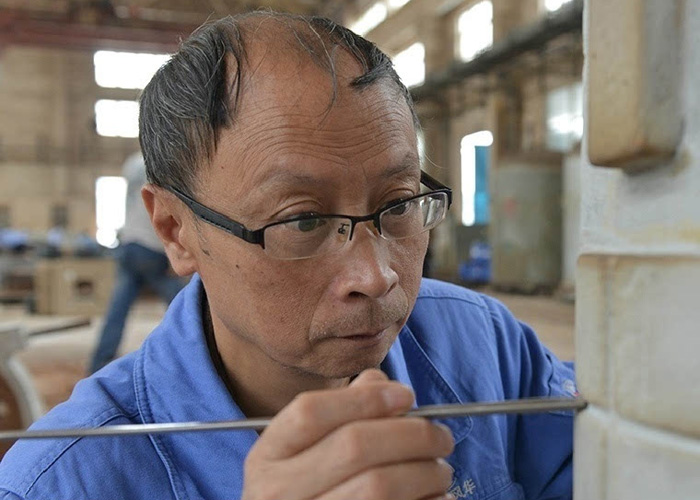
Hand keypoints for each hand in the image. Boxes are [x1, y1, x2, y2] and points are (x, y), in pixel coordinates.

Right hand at [241, 369, 455, 499]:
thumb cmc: (307, 494)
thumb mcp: (304, 453)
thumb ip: (341, 411)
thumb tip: (385, 385)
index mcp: (266, 459)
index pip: (310, 412)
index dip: (365, 399)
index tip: (406, 395)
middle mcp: (277, 493)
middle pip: (354, 446)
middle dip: (411, 434)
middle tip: (441, 436)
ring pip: (379, 486)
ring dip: (426, 472)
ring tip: (440, 470)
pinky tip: (435, 497)